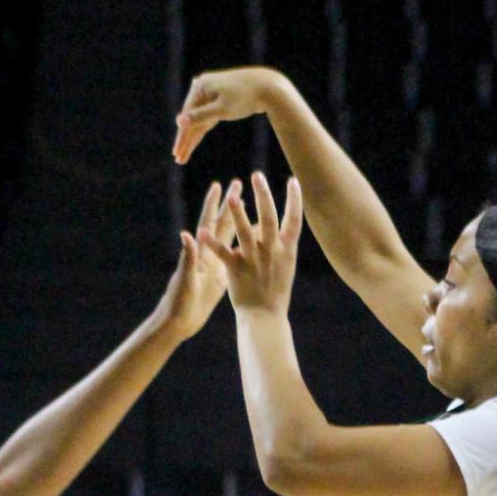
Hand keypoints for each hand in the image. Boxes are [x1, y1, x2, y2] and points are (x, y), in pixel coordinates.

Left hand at [156, 181, 243, 339]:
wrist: (178, 321)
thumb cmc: (179, 301)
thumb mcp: (185, 279)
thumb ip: (187, 257)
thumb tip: (186, 234)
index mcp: (200, 253)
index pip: (208, 223)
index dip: (213, 205)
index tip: (220, 185)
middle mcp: (207, 255)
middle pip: (220, 224)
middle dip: (229, 205)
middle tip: (239, 184)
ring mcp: (214, 265)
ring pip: (230, 238)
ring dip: (239, 222)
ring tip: (251, 206)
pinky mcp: (220, 277)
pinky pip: (236, 258)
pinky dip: (245, 248)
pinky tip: (257, 240)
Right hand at [173, 67, 277, 164]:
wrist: (268, 87)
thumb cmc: (245, 97)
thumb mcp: (222, 109)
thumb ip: (201, 116)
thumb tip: (179, 121)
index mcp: (200, 87)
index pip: (187, 116)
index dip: (182, 136)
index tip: (177, 153)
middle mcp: (203, 88)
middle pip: (192, 119)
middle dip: (185, 140)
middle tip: (178, 159)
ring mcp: (211, 94)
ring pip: (200, 120)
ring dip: (192, 137)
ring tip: (183, 156)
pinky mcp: (220, 101)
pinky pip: (208, 118)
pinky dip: (203, 130)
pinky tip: (194, 141)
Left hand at [200, 172, 300, 316]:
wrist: (266, 319)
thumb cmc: (276, 293)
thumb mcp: (285, 266)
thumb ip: (282, 243)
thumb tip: (282, 224)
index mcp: (286, 251)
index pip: (294, 220)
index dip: (295, 200)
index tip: (294, 181)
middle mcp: (272, 253)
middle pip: (268, 219)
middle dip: (263, 196)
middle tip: (257, 176)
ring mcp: (254, 260)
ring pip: (244, 232)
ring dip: (238, 213)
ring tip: (231, 196)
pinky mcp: (236, 270)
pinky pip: (223, 253)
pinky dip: (212, 243)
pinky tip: (202, 231)